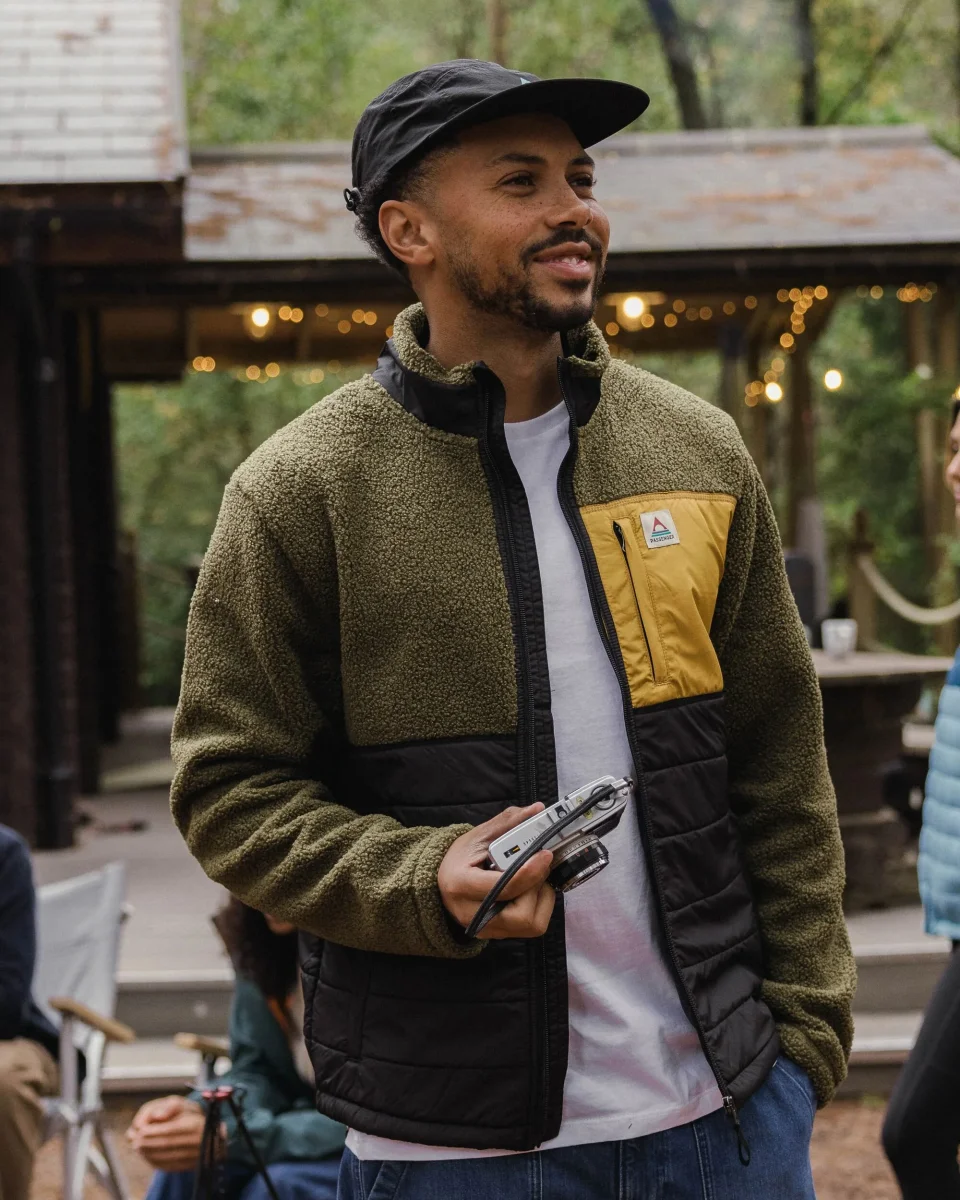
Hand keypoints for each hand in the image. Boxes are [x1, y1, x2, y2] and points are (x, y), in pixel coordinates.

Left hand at [126, 1095, 216, 1171]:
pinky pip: (167, 1166)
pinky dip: (153, 1161)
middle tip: (133, 1138)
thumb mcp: (183, 1105)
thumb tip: (155, 1116)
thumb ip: (168, 1107)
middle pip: (164, 1144)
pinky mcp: (187, 1167)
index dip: (151, 1131)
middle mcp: (195, 1142)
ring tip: (136, 1145)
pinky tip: (145, 1154)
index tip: (139, 1128)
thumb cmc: (190, 1116)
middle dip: (145, 1142)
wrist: (210, 1135)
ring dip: (146, 1152)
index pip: (169, 1130)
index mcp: (194, 1124)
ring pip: (164, 1157)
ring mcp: (192, 1157)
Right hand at [438, 803, 555, 938]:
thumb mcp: (478, 836)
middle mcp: (472, 914)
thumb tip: (537, 810)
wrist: (443, 884)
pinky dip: (539, 906)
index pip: (503, 886)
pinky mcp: (497, 935)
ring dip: (541, 898)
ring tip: (533, 878)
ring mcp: (485, 929)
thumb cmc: (460, 859)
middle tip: (537, 866)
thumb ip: (507, 823)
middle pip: (521, 915)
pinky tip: (530, 890)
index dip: (530, 872)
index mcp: (461, 884)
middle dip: (536, 888)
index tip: (545, 854)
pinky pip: (531, 927)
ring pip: (531, 925)